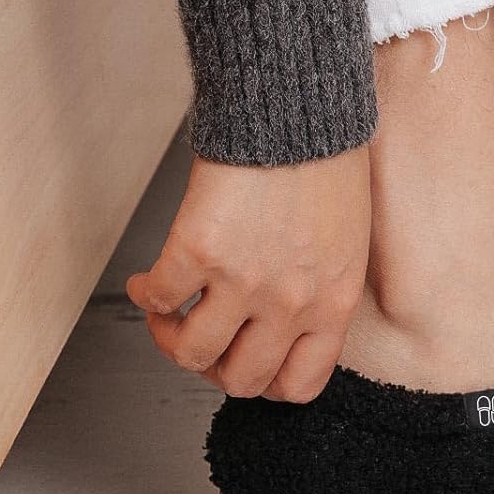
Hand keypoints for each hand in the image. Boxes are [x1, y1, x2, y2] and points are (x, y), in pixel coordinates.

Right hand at [126, 146, 369, 401]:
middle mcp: (291, 302)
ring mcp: (243, 281)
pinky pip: (160, 300)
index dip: (266, 381)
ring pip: (192, 353)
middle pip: (241, 381)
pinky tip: (147, 282)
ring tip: (167, 314)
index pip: (301, 384)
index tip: (247, 361)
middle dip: (216, 366)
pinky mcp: (199, 251)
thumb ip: (320, 288)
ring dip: (170, 338)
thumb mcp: (346, 240)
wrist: (299, 108)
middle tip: (203, 338)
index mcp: (334, 301)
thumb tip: (288, 320)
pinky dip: (146, 297)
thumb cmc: (327, 160)